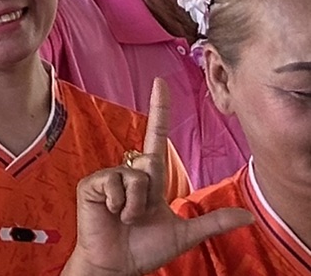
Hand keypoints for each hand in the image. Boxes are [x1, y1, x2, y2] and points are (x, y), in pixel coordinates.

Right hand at [66, 81, 251, 275]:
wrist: (118, 264)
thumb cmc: (145, 248)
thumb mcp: (184, 234)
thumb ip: (212, 222)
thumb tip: (248, 217)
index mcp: (150, 181)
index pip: (156, 138)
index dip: (159, 111)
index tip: (160, 83)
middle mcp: (129, 174)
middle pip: (148, 166)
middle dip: (147, 197)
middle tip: (137, 219)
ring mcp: (108, 178)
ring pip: (134, 177)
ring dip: (136, 205)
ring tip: (126, 218)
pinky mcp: (92, 184)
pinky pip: (114, 183)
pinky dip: (119, 203)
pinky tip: (112, 214)